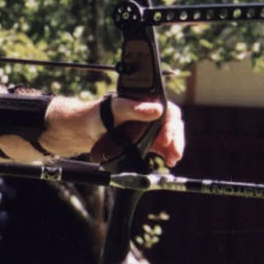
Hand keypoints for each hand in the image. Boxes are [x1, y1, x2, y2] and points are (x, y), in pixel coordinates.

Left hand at [39, 95, 183, 166]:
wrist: (87, 130)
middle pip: (172, 126)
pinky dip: (167, 154)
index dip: (171, 125)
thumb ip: (134, 108)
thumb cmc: (99, 115)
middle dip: (176, 140)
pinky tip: (168, 161)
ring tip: (172, 160)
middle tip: (174, 154)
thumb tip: (156, 109)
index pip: (169, 112)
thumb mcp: (117, 108)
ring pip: (169, 137)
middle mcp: (151, 114)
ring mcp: (150, 128)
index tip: (166, 138)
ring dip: (173, 148)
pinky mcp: (147, 141)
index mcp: (148, 102)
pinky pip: (162, 147)